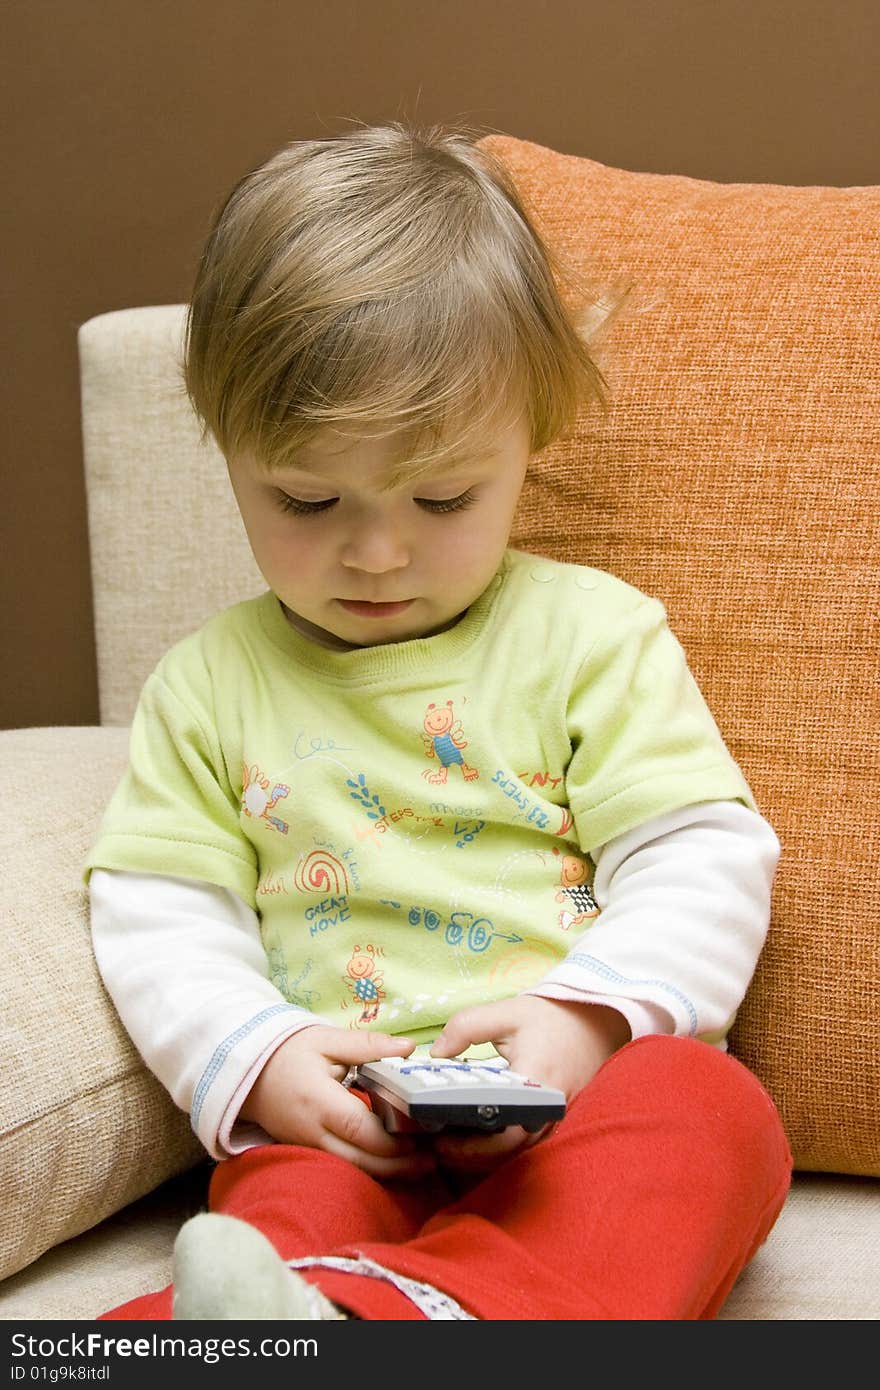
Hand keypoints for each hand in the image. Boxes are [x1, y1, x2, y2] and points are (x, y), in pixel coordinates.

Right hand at [238, 1026, 435, 1179]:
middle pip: (360, 1160)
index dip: (391, 1139)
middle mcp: (312, 1132)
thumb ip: (368, 1045)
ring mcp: (307, 1147)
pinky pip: (342, 1166)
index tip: (421, 1135)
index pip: (359, 1129)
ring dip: (387, 1171)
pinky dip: (369, 1167)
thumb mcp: (326, 1039)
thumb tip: (408, 1048)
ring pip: (352, 1169)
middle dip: (398, 1165)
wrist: (246, 1071)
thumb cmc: (287, 1052)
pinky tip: (394, 1161)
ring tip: (421, 1165)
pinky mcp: (307, 1152)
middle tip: (432, 1160)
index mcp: (318, 1101)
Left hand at [428, 996, 629, 1172]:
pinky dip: (504, 1144)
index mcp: (536, 1082)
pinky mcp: (557, 1118)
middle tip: (439, 1146)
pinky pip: (529, 1141)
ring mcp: (557, 1117)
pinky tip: (480, 1135)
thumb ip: (467, 1027)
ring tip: (452, 1143)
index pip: (504, 1133)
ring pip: (520, 1150)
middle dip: (472, 1155)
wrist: (595, 1020)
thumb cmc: (552, 1017)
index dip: (471, 1145)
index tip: (441, 1139)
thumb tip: (437, 1052)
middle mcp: (550, 1108)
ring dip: (487, 1153)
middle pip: (510, 1150)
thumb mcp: (506, 1013)